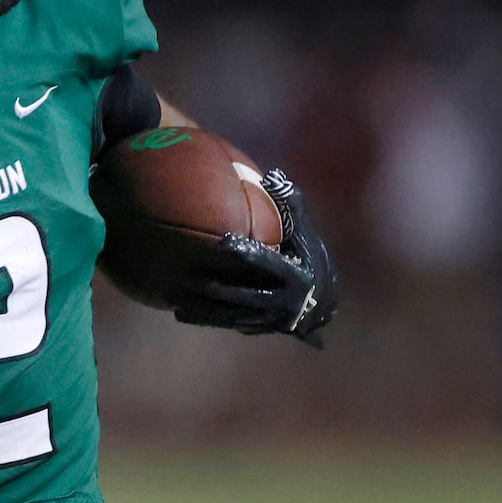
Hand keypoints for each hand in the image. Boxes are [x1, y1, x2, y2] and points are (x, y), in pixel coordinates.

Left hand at [172, 167, 337, 347]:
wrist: (323, 302)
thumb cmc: (310, 258)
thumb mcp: (306, 233)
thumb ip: (292, 208)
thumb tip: (274, 176)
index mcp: (296, 275)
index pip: (267, 262)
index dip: (246, 253)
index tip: (222, 242)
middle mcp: (284, 300)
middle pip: (246, 296)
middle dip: (218, 290)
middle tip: (190, 280)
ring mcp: (270, 318)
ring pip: (234, 315)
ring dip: (206, 311)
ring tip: (178, 303)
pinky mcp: (259, 327)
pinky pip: (229, 324)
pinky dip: (207, 320)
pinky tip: (180, 312)